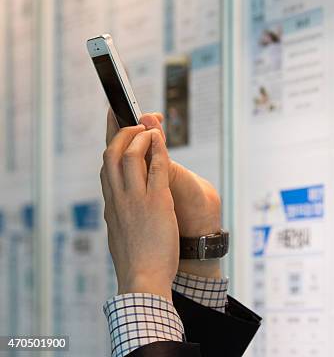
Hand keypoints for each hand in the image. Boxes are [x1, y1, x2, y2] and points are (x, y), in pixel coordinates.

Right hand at [100, 123, 178, 300]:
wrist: (142, 280)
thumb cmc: (136, 261)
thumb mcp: (120, 233)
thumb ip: (120, 215)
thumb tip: (119, 208)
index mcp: (111, 204)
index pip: (106, 165)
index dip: (111, 142)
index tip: (115, 124)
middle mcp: (118, 198)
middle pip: (111, 153)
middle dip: (122, 131)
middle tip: (136, 121)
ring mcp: (135, 199)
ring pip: (129, 155)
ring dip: (140, 137)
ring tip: (151, 129)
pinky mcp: (156, 203)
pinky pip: (157, 168)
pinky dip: (159, 150)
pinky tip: (162, 140)